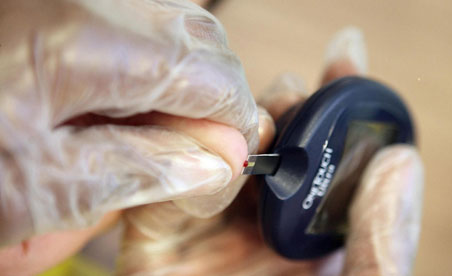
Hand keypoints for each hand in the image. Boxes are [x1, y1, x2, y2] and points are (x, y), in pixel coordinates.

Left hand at [0, 0, 257, 273]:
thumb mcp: (38, 188)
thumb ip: (144, 170)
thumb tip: (215, 164)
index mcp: (84, 39)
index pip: (211, 73)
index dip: (236, 121)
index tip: (234, 158)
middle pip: (199, 36)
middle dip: (214, 99)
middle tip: (197, 149)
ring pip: (170, 27)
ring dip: (180, 85)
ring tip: (152, 134)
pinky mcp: (61, 3)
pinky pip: (133, 26)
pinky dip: (146, 70)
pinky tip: (120, 107)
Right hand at [117, 27, 423, 275]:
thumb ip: (381, 243)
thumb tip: (403, 162)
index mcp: (309, 228)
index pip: (325, 147)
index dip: (338, 97)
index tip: (347, 54)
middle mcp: (259, 218)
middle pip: (268, 136)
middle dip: (282, 103)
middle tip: (293, 92)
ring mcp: (206, 225)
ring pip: (213, 148)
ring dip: (231, 124)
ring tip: (258, 121)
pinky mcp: (155, 240)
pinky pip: (163, 186)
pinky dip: (183, 159)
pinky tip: (212, 152)